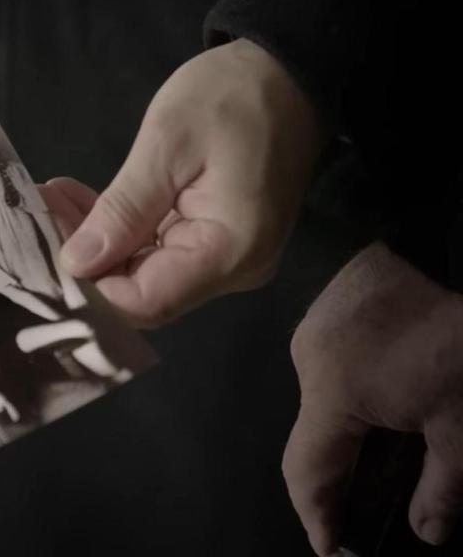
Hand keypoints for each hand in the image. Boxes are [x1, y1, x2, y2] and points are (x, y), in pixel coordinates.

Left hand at [48, 38, 326, 326]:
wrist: (289, 72)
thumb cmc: (233, 97)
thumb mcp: (167, 144)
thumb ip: (123, 209)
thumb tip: (76, 265)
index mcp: (228, 253)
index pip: (144, 303)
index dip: (88, 286)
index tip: (45, 243)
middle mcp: (231, 272)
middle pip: (140, 292)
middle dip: (84, 258)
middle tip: (42, 210)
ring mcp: (225, 261)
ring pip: (142, 274)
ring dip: (95, 242)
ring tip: (54, 198)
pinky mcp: (214, 244)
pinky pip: (156, 254)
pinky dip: (118, 232)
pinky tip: (82, 202)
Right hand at [285, 243, 462, 554]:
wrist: (412, 230)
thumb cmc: (441, 326)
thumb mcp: (461, 409)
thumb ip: (445, 480)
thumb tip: (428, 533)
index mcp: (334, 396)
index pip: (308, 473)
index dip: (316, 516)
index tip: (330, 548)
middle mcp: (308, 368)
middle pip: (310, 440)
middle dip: (333, 479)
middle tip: (361, 508)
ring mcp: (311, 338)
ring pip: (320, 405)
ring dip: (345, 436)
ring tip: (384, 449)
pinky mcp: (324, 318)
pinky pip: (328, 374)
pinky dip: (350, 400)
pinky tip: (385, 396)